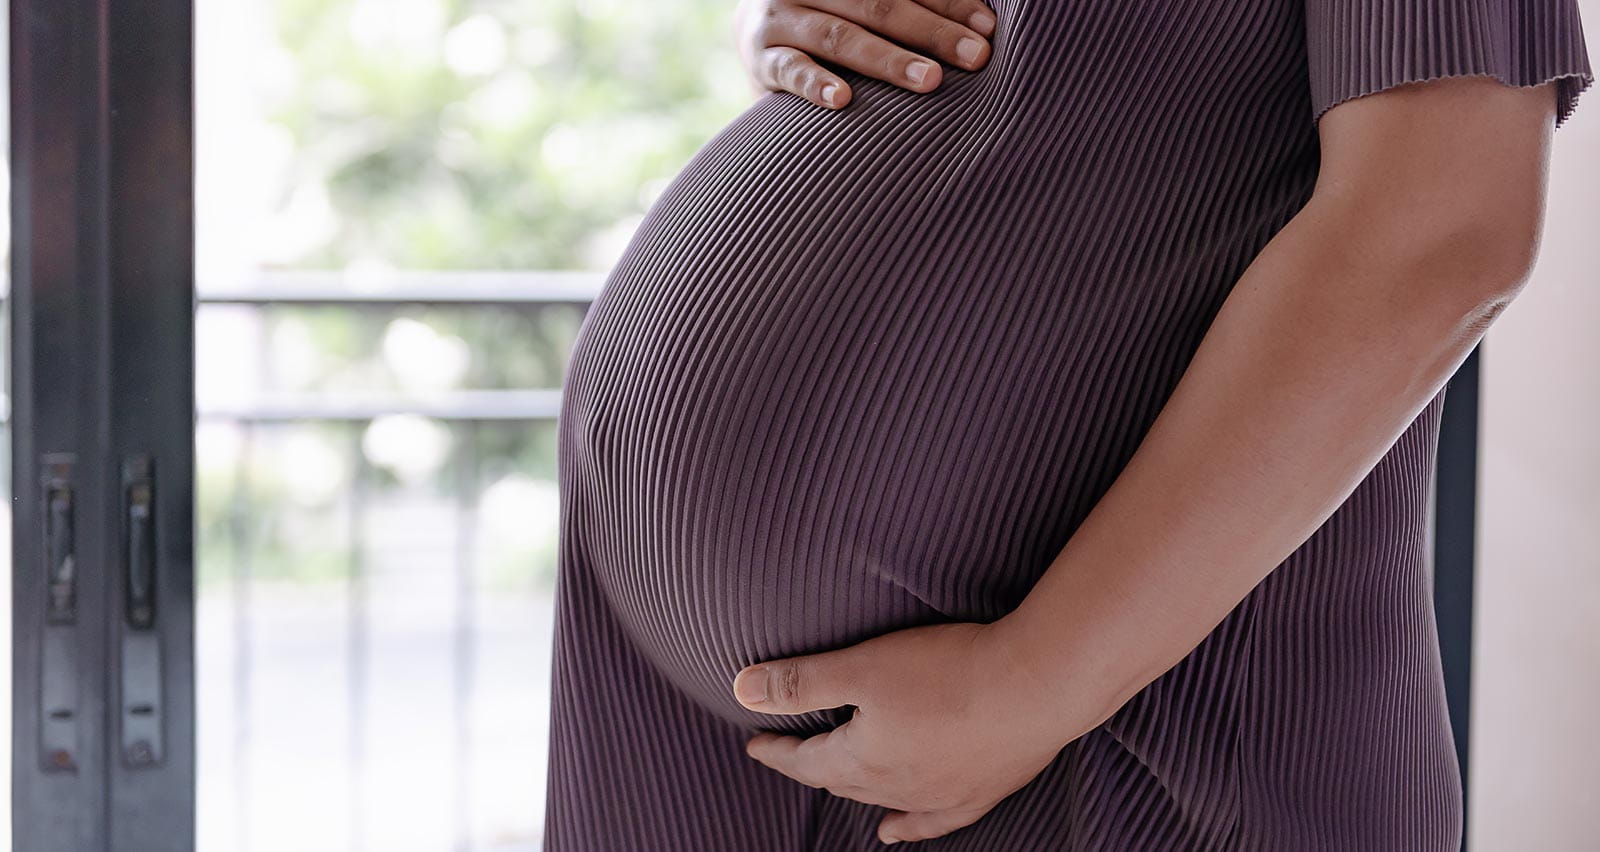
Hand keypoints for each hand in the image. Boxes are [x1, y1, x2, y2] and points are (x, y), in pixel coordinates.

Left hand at [730, 620, 1108, 843]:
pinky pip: (932, 820)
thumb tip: (741, 690)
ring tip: (832, 789)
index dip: (777, 749)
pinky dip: (907, 825)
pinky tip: (893, 831)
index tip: (755, 743)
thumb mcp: (861, 667)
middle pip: (841, 781)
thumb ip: (800, 680)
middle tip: (791, 752)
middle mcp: (897, 787)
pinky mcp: (980, 791)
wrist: (1037, 686)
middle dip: (812, 766)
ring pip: (882, 800)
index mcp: (863, 759)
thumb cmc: (948, 671)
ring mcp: (940, 795)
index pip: (806, 760)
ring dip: (853, 791)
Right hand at [733, 0, 995, 109]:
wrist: (756, 37)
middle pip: (879, 4)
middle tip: (975, 57)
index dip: (948, 3)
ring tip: (930, 81)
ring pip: (840, 35)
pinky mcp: (761, 57)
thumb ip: (905, 7)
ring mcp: (781, 17)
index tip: (988, 28)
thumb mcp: (862, 6)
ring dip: (888, 59)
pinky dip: (816, 83)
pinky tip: (843, 100)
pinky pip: (791, 69)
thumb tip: (980, 23)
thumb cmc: (832, 22)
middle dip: (932, 32)